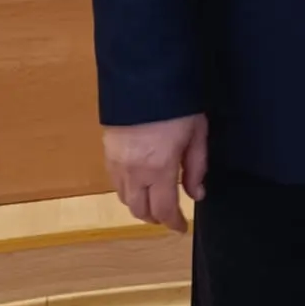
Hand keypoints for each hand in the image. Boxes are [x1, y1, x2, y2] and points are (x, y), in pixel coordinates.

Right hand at [102, 114, 208, 232]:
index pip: (163, 210)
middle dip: (155, 217)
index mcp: (159, 169)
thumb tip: (197, 194)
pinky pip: (115, 181)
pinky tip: (139, 181)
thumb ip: (196, 167)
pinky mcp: (107, 151)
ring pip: (124, 198)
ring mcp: (117, 162)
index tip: (181, 228)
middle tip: (168, 215)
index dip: (173, 223)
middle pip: (139, 210)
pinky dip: (127, 189)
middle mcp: (134, 172)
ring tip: (154, 199)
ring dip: (139, 204)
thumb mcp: (197, 133)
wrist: (143, 77)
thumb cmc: (177, 104)